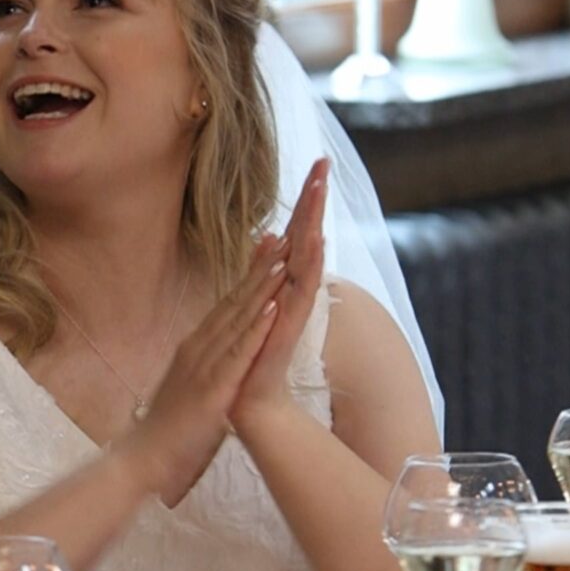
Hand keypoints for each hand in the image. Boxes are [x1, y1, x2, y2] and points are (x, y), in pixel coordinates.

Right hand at [119, 234, 289, 503]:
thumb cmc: (167, 431)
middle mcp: (198, 349)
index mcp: (195, 349)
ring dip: (261, 288)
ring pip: (238, 320)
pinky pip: (238, 353)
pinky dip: (256, 329)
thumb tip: (214, 356)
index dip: (249, 275)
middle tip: (282, 234)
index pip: (227, 305)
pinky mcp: (212, 388)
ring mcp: (203, 366)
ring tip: (284, 258)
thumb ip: (202, 368)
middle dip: (259, 268)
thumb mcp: (188, 389)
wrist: (141, 462)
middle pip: (234, 302)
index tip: (268, 247)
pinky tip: (273, 307)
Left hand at [235, 160, 328, 426]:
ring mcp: (291, 311)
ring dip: (314, 223)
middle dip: (313, 201)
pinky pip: (301, 293)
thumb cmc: (249, 366)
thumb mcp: (248, 313)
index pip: (294, 238)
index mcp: (278, 289)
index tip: (313, 165)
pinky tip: (316, 241)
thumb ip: (261, 278)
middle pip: (305, 239)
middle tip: (323, 161)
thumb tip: (268, 240)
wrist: (247, 409)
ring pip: (306, 259)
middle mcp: (289, 295)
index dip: (303, 204)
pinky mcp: (287, 329)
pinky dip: (308, 267)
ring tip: (321, 188)